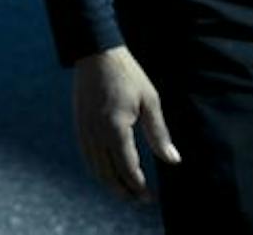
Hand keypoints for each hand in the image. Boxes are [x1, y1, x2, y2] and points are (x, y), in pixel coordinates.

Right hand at [72, 46, 180, 202]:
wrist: (96, 52)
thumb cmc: (127, 75)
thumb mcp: (150, 101)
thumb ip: (159, 134)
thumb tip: (173, 160)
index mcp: (115, 128)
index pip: (127, 168)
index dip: (139, 186)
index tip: (150, 197)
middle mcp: (96, 132)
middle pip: (107, 173)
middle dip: (123, 191)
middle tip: (139, 200)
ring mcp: (84, 129)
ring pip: (94, 167)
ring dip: (109, 183)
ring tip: (125, 191)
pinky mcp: (79, 124)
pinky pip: (86, 155)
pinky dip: (97, 169)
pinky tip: (108, 170)